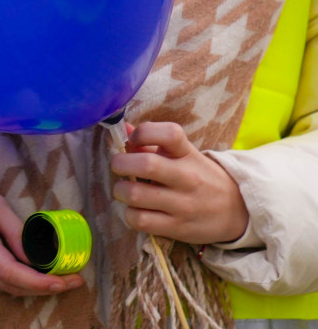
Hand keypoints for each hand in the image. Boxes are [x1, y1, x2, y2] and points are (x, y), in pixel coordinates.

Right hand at [0, 171, 84, 296]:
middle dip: (45, 288)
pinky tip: (35, 273)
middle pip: (12, 287)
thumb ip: (16, 231)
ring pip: (5, 288)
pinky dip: (19, 282)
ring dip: (33, 287)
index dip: (41, 282)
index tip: (66, 281)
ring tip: (60, 278)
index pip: (12, 273)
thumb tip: (37, 258)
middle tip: (73, 280)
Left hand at [110, 122, 248, 244]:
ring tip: (125, 191)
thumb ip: (153, 143)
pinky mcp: (177, 228)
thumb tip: (123, 130)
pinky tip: (135, 210)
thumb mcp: (184, 156)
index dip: (143, 132)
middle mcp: (187, 177)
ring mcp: (183, 204)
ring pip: (135, 195)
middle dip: (120, 164)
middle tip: (119, 167)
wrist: (238, 211)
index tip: (134, 139)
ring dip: (120, 191)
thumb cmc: (201, 178)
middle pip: (146, 165)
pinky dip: (129, 214)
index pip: (169, 133)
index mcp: (188, 154)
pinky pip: (140, 220)